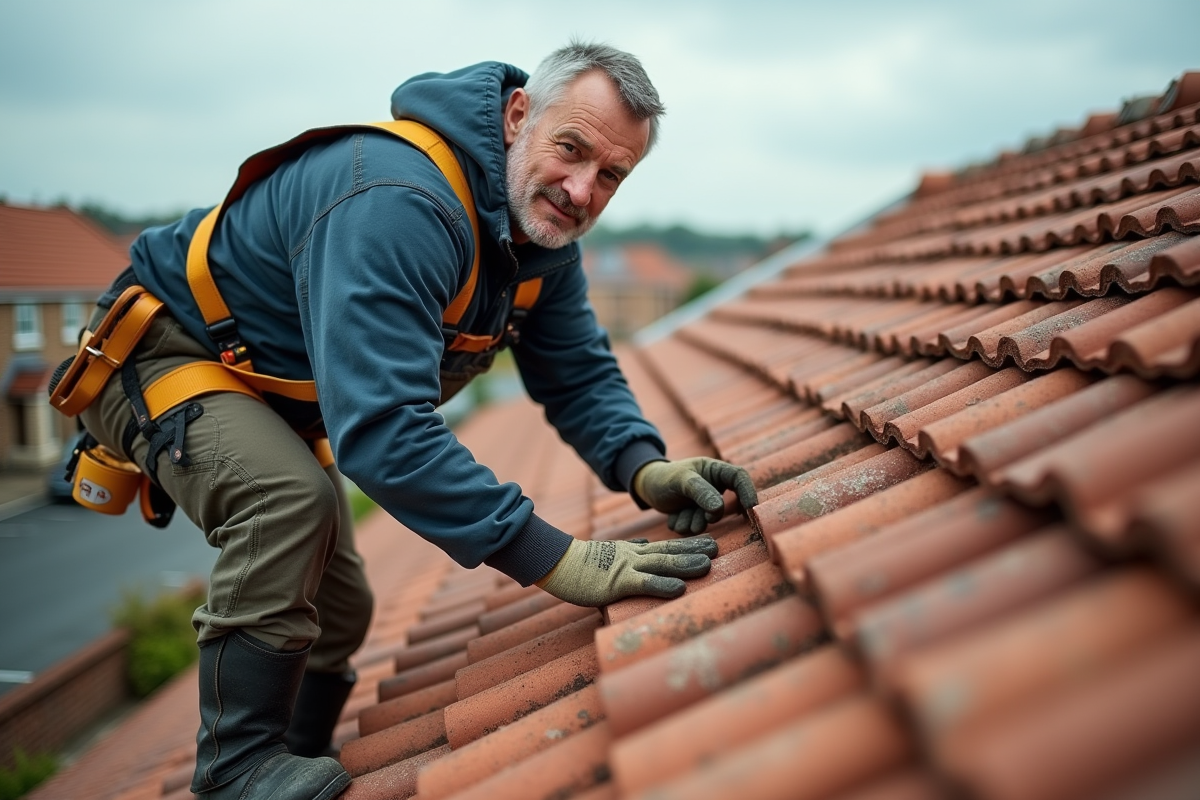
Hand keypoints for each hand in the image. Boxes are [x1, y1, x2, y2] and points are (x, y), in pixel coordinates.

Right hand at [536, 537, 717, 606]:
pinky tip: (680, 588)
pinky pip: (644, 583)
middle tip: (718, 548)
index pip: (666, 545)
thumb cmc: (581, 562)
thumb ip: (629, 549)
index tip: (710, 542)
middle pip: (669, 551)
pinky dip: (663, 585)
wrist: (558, 562)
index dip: (689, 544)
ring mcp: (626, 568)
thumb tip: (645, 544)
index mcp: (633, 551)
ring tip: (708, 564)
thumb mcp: (609, 552)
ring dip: (686, 564)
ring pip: (662, 564)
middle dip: (694, 550)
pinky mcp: (617, 583)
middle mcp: (634, 556)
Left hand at [633, 457, 757, 533]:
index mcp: (715, 471)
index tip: (750, 509)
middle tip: (699, 517)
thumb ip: (700, 492)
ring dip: (692, 522)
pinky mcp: (694, 516)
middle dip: (708, 516)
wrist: (646, 486)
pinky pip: (693, 528)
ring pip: (706, 521)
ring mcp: (704, 503)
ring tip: (678, 514)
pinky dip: (682, 525)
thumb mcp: (681, 480)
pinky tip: (673, 516)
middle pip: (722, 507)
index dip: (748, 492)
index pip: (740, 478)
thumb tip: (719, 508)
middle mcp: (713, 487)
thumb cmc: (664, 476)